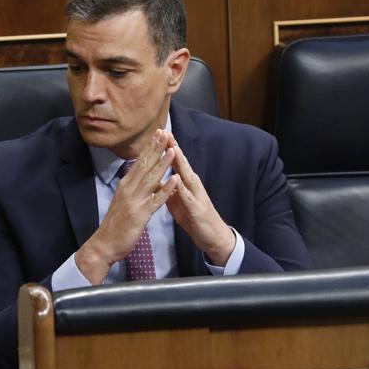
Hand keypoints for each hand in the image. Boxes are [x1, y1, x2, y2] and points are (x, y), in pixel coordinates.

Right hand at [74, 129, 177, 282]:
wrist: (104, 245)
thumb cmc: (115, 225)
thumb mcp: (122, 201)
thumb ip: (131, 187)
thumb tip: (137, 174)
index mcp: (125, 185)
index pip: (139, 162)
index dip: (149, 147)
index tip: (158, 133)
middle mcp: (128, 189)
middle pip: (145, 165)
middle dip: (156, 148)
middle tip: (165, 132)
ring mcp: (134, 201)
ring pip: (151, 179)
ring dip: (163, 164)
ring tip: (172, 150)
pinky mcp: (140, 215)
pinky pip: (155, 200)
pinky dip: (166, 190)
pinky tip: (175, 180)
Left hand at [162, 134, 235, 265]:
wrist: (211, 235)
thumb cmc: (193, 217)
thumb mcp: (177, 201)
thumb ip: (168, 189)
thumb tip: (156, 179)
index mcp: (186, 182)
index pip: (175, 162)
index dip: (167, 148)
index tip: (158, 134)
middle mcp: (192, 184)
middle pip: (181, 163)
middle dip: (173, 147)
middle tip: (165, 132)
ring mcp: (196, 195)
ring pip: (186, 175)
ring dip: (180, 162)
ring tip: (172, 149)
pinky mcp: (197, 208)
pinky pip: (188, 196)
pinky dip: (181, 187)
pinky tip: (176, 179)